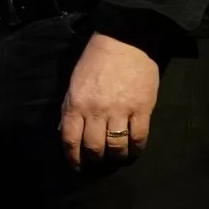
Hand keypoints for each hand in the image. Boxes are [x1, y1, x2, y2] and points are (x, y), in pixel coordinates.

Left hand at [60, 29, 157, 165]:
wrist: (125, 42)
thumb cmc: (95, 61)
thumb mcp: (74, 84)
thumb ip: (69, 108)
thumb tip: (65, 131)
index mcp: (75, 104)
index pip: (71, 139)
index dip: (73, 157)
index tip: (77, 165)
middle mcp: (96, 111)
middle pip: (94, 146)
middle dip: (95, 158)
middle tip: (98, 161)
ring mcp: (120, 111)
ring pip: (116, 145)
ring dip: (116, 156)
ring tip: (117, 157)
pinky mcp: (143, 108)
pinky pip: (139, 137)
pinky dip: (136, 148)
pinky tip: (134, 150)